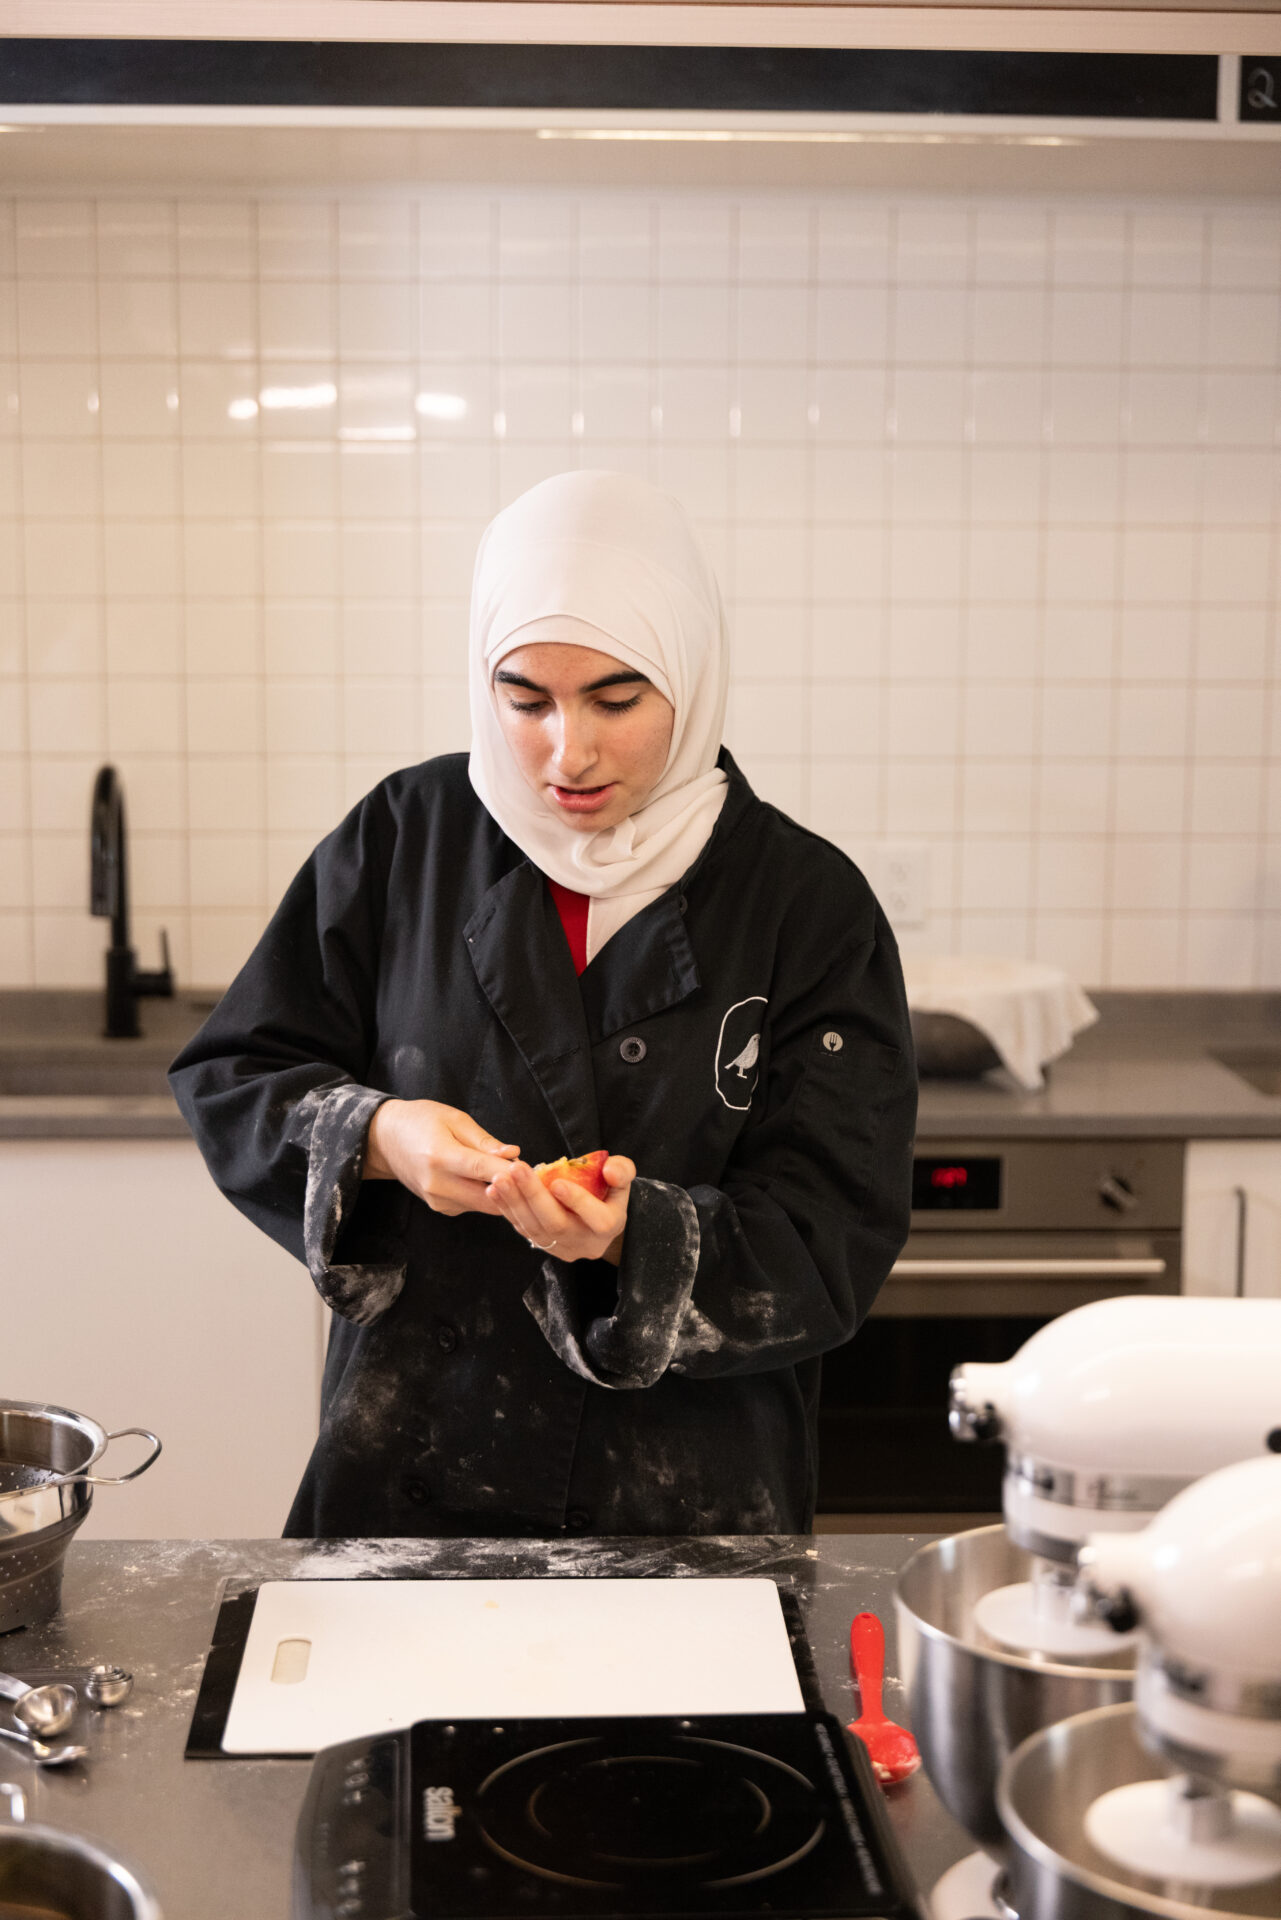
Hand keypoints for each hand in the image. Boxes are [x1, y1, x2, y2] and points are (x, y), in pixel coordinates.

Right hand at [364, 1099, 519, 1215]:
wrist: (385, 1140)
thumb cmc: (421, 1121)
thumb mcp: (454, 1119)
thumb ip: (484, 1140)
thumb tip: (512, 1153)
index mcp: (440, 1156)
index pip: (483, 1170)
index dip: (511, 1172)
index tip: (532, 1169)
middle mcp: (437, 1184)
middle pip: (488, 1198)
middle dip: (513, 1188)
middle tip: (529, 1172)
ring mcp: (438, 1200)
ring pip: (484, 1205)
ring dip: (502, 1193)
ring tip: (512, 1172)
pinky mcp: (441, 1208)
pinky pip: (474, 1205)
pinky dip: (487, 1195)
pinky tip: (490, 1179)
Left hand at [486, 1155, 634, 1264]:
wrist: (597, 1223)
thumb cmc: (609, 1194)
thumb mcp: (623, 1181)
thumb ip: (622, 1171)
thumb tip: (610, 1169)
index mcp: (608, 1226)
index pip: (596, 1218)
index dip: (577, 1201)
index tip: (557, 1182)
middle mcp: (583, 1242)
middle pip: (556, 1223)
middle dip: (534, 1195)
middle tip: (517, 1169)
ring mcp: (559, 1247)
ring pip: (534, 1228)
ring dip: (514, 1201)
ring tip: (499, 1178)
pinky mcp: (541, 1244)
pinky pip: (522, 1228)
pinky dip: (506, 1208)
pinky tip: (494, 1190)